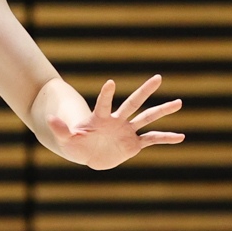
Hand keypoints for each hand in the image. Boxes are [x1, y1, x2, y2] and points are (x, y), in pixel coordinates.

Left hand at [46, 76, 184, 170]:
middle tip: (158, 77)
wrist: (87, 153)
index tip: (110, 82)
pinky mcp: (134, 143)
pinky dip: (166, 138)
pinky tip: (181, 137)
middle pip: (133, 103)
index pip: (104, 103)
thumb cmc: (75, 143)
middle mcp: (117, 120)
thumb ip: (61, 129)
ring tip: (179, 102)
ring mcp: (127, 130)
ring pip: (147, 118)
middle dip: (145, 91)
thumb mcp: (66, 139)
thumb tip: (49, 119)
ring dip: (162, 111)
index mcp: (100, 118)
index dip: (106, 94)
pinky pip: (152, 139)